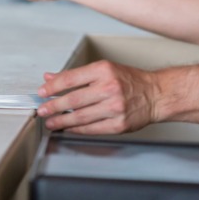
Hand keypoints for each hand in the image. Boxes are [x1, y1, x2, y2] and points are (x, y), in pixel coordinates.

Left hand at [35, 60, 158, 133]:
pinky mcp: (119, 125)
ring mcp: (115, 108)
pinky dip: (77, 129)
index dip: (52, 87)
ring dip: (62, 121)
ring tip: (51, 122)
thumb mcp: (103, 69)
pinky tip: (68, 128)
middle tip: (42, 110)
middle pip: (73, 99)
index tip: (42, 92)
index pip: (70, 78)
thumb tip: (50, 77)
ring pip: (80, 116)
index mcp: (103, 70)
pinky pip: (92, 129)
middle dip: (53, 106)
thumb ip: (76, 75)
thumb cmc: (130, 81)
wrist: (156, 94)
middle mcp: (109, 88)